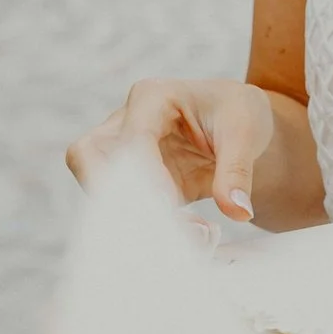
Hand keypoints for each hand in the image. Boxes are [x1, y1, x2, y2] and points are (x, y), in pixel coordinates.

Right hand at [66, 78, 274, 221]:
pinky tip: (193, 236)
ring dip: (134, 218)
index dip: (145, 175)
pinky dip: (152, 228)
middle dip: (109, 194)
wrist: (240, 126)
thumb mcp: (246, 131)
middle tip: (154, 224)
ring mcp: (125, 156)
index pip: (132, 138)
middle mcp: (127, 123)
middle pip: (86, 156)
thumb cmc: (238, 113)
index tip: (169, 204)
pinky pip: (127, 210)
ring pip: (100, 188)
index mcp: (153, 97)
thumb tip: (237, 211)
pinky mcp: (136, 186)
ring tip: (191, 234)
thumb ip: (238, 170)